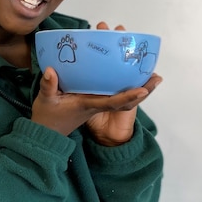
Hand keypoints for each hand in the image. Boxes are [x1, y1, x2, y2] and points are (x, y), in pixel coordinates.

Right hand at [32, 23, 160, 143]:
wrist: (47, 131)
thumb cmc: (47, 117)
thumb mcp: (45, 101)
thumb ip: (48, 86)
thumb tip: (51, 69)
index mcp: (88, 106)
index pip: (112, 102)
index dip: (128, 97)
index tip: (144, 90)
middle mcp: (96, 104)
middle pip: (124, 99)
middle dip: (141, 88)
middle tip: (157, 75)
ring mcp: (96, 103)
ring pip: (121, 96)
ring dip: (136, 85)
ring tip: (152, 72)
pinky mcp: (93, 100)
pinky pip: (113, 93)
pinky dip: (124, 84)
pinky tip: (129, 72)